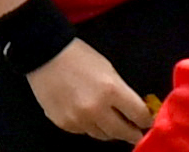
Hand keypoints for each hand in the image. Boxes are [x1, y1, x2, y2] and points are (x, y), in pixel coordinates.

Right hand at [22, 37, 151, 142]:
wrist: (43, 52)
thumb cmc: (79, 57)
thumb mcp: (109, 70)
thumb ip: (124, 93)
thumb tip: (135, 114)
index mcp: (111, 90)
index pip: (140, 117)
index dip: (146, 119)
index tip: (145, 120)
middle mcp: (96, 108)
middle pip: (124, 133)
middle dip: (132, 132)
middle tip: (133, 130)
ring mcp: (78, 118)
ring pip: (104, 135)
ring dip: (108, 129)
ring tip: (106, 118)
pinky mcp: (64, 123)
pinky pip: (84, 131)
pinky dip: (87, 125)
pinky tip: (84, 112)